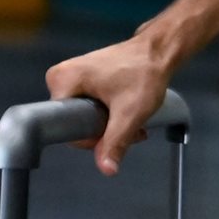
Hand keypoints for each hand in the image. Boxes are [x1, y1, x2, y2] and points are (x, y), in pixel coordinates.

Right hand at [44, 34, 171, 177]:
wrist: (157, 50)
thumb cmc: (144, 72)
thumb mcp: (130, 113)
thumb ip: (115, 142)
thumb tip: (106, 169)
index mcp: (62, 80)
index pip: (66, 127)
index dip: (90, 137)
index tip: (113, 129)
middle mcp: (60, 77)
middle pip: (75, 123)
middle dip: (103, 132)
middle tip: (129, 126)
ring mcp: (71, 76)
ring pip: (84, 117)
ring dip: (109, 125)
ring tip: (133, 120)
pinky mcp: (82, 79)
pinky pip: (88, 107)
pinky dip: (108, 114)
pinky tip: (126, 112)